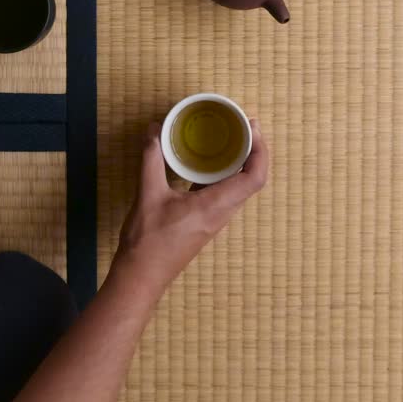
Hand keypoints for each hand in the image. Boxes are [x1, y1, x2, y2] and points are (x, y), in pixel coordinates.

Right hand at [113, 120, 269, 293]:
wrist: (142, 276)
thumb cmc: (148, 241)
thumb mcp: (147, 194)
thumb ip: (151, 159)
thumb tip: (154, 129)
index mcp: (215, 205)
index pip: (254, 178)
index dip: (261, 151)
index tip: (252, 128)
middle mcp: (222, 212)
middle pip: (252, 180)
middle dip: (254, 150)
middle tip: (244, 125)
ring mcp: (215, 218)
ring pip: (239, 187)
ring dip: (241, 162)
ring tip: (231, 138)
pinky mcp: (205, 220)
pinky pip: (224, 192)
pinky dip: (223, 173)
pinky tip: (207, 161)